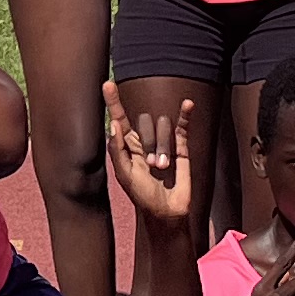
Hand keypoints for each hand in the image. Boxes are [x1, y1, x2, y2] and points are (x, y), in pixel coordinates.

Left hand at [101, 84, 197, 226]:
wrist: (166, 212)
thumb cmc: (142, 196)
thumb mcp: (125, 175)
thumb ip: (118, 150)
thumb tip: (115, 124)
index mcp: (128, 146)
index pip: (120, 119)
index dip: (113, 102)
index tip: (106, 84)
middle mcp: (145, 140)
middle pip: (144, 122)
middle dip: (147, 141)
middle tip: (151, 165)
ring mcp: (163, 142)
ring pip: (162, 125)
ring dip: (162, 147)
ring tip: (163, 167)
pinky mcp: (181, 147)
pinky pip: (182, 126)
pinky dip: (185, 114)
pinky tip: (188, 104)